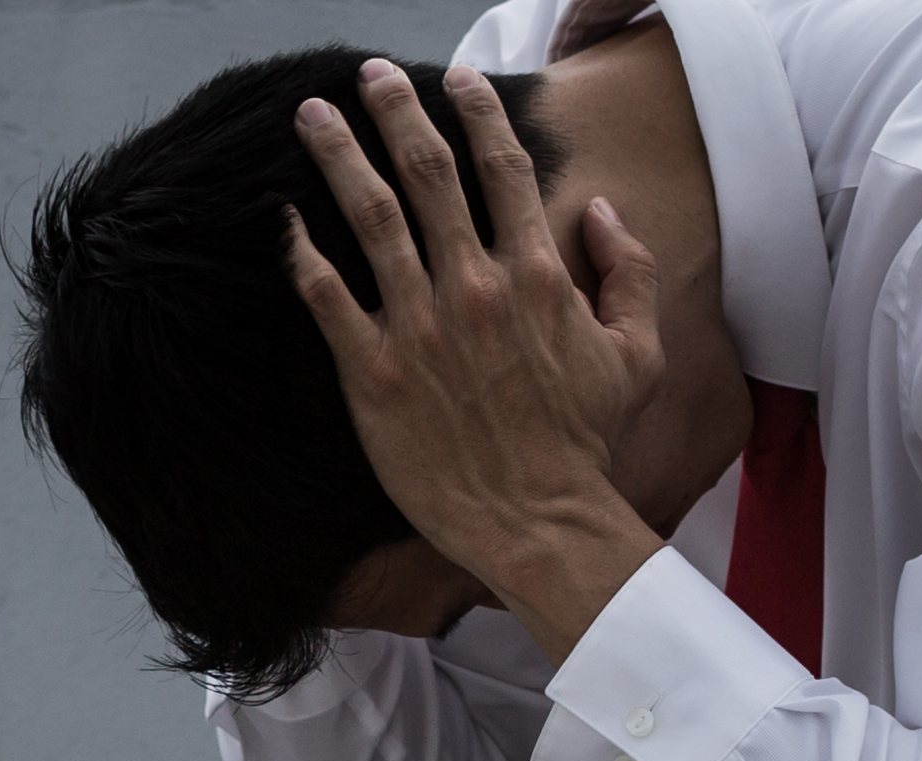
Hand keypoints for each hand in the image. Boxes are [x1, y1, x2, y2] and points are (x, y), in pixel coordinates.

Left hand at [285, 63, 671, 657]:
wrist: (540, 523)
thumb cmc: (586, 446)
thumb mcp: (637, 355)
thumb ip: (629, 273)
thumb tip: (601, 212)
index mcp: (534, 275)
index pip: (500, 167)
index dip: (476, 113)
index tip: (454, 79)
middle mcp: (472, 286)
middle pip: (427, 172)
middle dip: (394, 111)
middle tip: (368, 76)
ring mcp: (418, 328)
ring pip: (371, 216)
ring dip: (339, 156)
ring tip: (309, 117)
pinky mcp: (374, 373)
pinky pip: (327, 296)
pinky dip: (301, 251)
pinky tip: (283, 218)